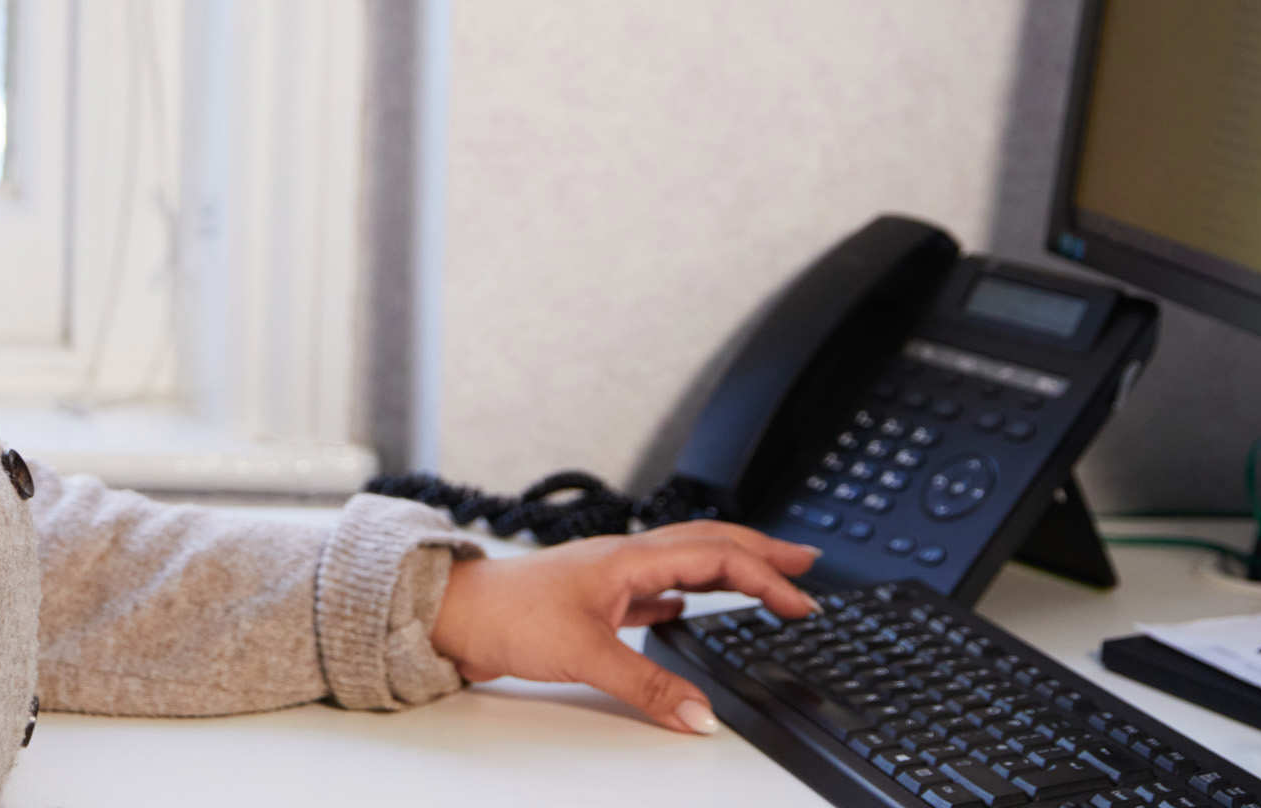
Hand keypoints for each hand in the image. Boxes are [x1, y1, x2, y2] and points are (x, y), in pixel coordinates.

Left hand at [425, 521, 819, 734]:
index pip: (715, 557)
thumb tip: (700, 715)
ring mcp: (609, 578)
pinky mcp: (592, 600)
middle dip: (761, 551)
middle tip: (805, 561)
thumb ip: (646, 685)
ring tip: (761, 580)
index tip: (803, 599)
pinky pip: (651, 590)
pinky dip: (680, 596)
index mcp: (630, 558)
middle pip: (708, 545)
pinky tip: (683, 609)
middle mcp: (625, 559)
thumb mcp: (584, 652)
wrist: (454, 613)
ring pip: (683, 564)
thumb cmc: (506, 613)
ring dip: (727, 569)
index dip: (765, 576)